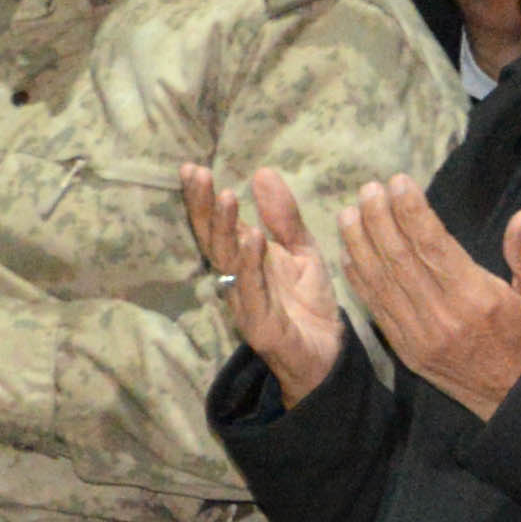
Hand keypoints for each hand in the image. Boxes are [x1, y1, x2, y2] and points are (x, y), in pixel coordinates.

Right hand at [182, 160, 347, 401]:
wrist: (329, 352)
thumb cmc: (308, 302)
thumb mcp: (302, 250)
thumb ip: (284, 217)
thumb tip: (262, 173)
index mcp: (244, 259)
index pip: (218, 225)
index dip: (203, 199)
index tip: (191, 168)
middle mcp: (237, 278)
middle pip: (213, 239)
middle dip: (204, 207)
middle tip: (196, 175)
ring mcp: (245, 301)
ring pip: (228, 262)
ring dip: (225, 230)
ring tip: (226, 197)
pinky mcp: (260, 324)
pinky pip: (253, 291)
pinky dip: (251, 265)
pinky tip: (253, 239)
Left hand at [343, 173, 520, 421]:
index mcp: (475, 297)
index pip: (434, 245)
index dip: (413, 212)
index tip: (399, 182)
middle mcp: (441, 315)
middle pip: (400, 259)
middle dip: (380, 220)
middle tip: (368, 188)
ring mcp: (419, 335)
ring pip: (381, 282)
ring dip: (361, 245)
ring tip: (349, 212)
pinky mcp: (407, 350)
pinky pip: (376, 309)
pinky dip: (359, 279)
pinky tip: (349, 253)